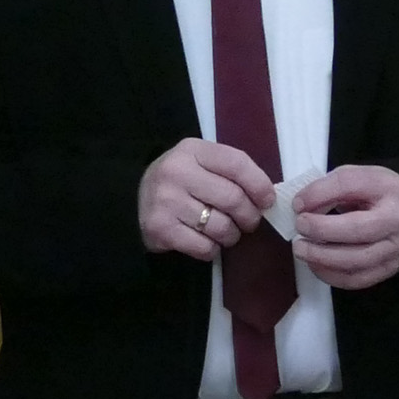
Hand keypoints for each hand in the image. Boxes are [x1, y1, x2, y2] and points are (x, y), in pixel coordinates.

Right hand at [138, 138, 276, 260]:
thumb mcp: (200, 164)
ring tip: (225, 232)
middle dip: (249, 216)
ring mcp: (166, 200)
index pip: (237, 164)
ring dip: (231, 235)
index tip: (267, 201)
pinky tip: (205, 241)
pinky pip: (204, 246)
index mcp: (191, 150)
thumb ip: (230, 173)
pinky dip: (212, 249)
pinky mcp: (160, 228)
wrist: (132, 202)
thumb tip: (267, 197)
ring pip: (221, 227)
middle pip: (233, 199)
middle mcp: (176, 172)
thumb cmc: (179, 183)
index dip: (260, 185)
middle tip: (248, 222)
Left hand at [292, 163, 398, 289]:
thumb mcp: (350, 177)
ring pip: (356, 261)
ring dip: (322, 256)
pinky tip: (314, 263)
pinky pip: (355, 279)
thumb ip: (324, 188)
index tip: (298, 204)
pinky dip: (329, 274)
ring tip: (301, 248)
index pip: (351, 186)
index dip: (320, 195)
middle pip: (358, 230)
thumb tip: (300, 206)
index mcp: (391, 190)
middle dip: (322, 230)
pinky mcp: (387, 269)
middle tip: (299, 226)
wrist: (397, 211)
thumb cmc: (370, 192)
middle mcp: (398, 223)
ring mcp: (395, 250)